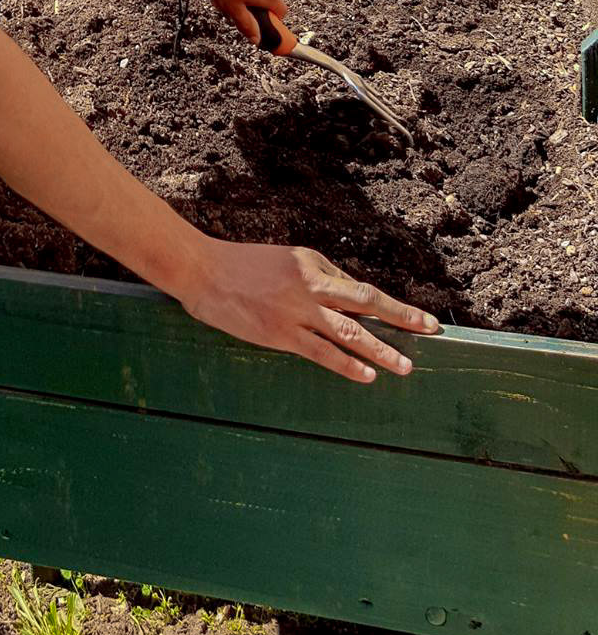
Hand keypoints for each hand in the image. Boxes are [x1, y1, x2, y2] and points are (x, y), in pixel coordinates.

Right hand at [179, 240, 440, 381]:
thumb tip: (350, 296)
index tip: (420, 317)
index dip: (393, 304)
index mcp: (313, 263)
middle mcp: (311, 284)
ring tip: (406, 366)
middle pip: (366, 301)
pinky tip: (366, 375)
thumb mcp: (286, 258)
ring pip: (349, 331)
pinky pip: (321, 352)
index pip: (360, 288)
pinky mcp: (280, 334)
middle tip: (431, 330)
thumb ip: (319, 275)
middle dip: (402, 317)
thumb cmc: (242, 264)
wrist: (202, 270)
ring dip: (381, 349)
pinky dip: (347, 364)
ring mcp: (296, 311)